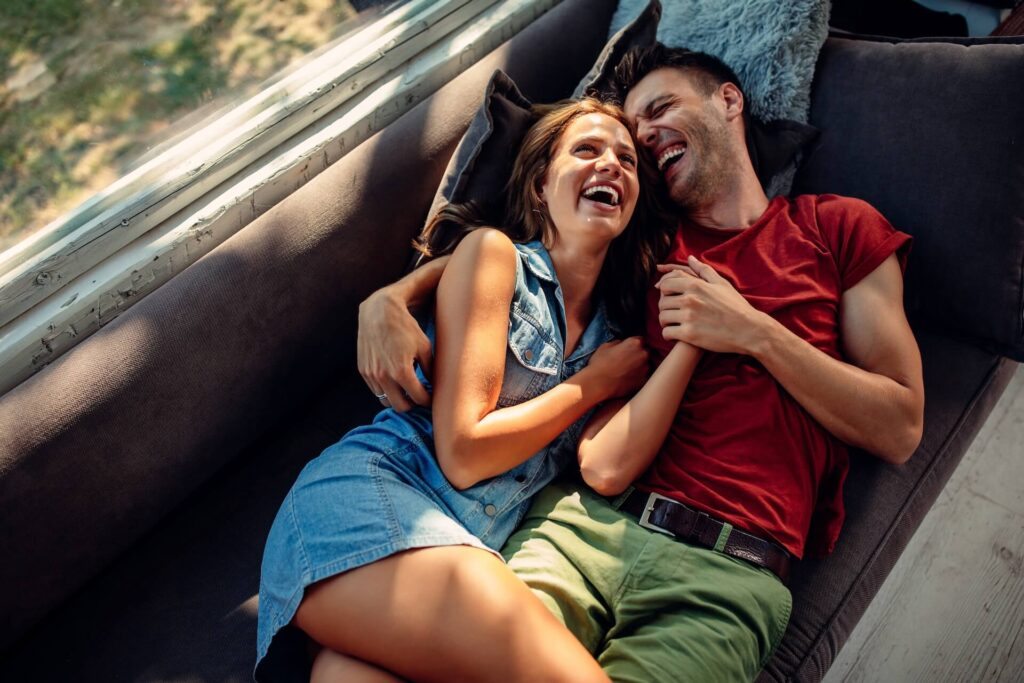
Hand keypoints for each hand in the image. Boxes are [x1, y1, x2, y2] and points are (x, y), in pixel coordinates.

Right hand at [357, 285, 432, 410]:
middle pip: (401, 407)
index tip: (432, 397)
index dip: (428, 400)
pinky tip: (394, 380)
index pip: (418, 398)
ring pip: (386, 400)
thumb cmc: (405, 327)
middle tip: (419, 396)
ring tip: (407, 389)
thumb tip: (434, 385)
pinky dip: (386, 390)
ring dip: (398, 398)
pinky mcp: (364, 370)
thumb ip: (430, 369)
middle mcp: (384, 376)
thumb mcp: (424, 346)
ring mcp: (372, 374)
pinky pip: (376, 390)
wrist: (379, 311)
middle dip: (412, 404)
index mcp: (402, 372)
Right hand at [585, 337, 648, 399]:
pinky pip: (645, 378)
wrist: (597, 383)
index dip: (635, 345)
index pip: (641, 340)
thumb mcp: (605, 346)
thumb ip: (619, 342)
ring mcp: (646, 368)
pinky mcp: (644, 381)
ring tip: (629, 371)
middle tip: (629, 361)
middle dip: (640, 355)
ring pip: (648, 365)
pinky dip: (640, 378)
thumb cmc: (599, 363)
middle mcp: (644, 354)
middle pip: (647, 352)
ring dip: (641, 367)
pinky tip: (630, 380)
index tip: (630, 350)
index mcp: (635, 343)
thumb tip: (622, 343)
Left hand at [656, 256, 769, 354]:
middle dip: (665, 308)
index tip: (670, 298)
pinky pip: (667, 333)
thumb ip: (703, 270)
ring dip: (665, 322)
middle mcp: (690, 299)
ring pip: (662, 318)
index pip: (665, 284)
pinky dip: (669, 335)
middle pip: (662, 302)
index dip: (665, 292)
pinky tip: (676, 335)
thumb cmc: (736, 306)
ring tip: (673, 324)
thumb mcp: (721, 284)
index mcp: (695, 285)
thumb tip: (690, 258)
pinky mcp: (689, 334)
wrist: (749, 330)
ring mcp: (689, 317)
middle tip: (672, 314)